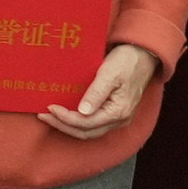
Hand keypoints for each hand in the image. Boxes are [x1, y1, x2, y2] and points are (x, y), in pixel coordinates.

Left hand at [40, 42, 160, 142]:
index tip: (49, 108)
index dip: (65, 118)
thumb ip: (96, 93)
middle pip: (86, 132)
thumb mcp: (110, 73)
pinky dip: (77, 121)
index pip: (86, 123)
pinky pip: (93, 123)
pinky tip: (65, 112)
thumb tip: (82, 112)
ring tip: (50, 116)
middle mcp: (119, 120)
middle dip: (62, 126)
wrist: (144, 55)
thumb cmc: (127, 61)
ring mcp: (117, 118)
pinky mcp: (114, 113)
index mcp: (118, 112)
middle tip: (43, 115)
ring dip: (68, 126)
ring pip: (89, 131)